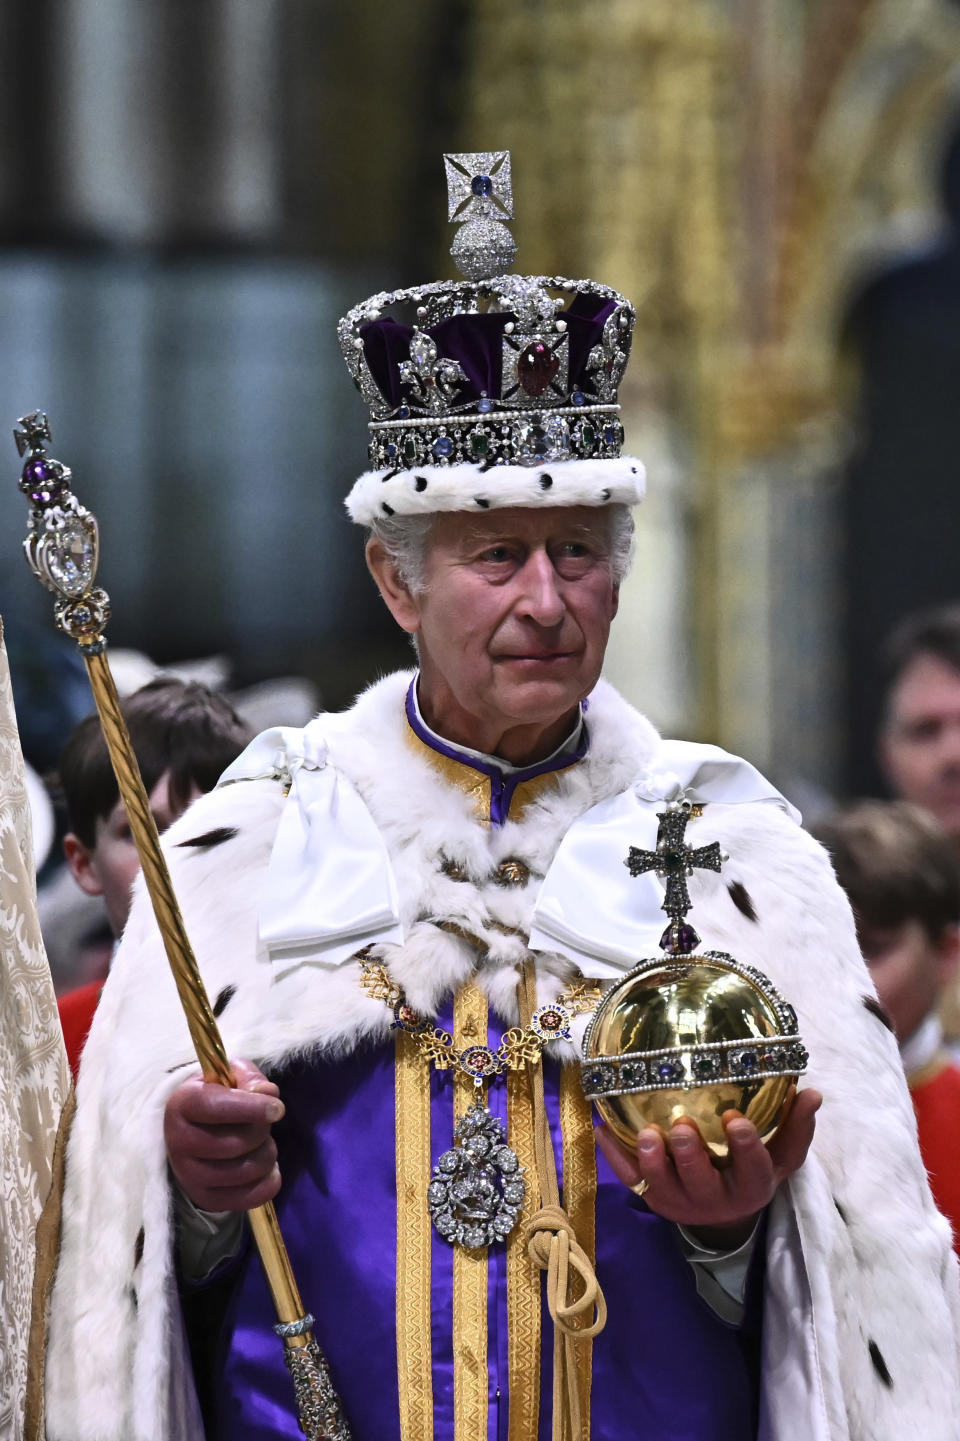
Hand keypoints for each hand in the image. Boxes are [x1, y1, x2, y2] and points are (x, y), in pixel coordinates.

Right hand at [164, 1058, 284, 1211]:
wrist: (192, 1128)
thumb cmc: (216, 1095)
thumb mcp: (230, 1076)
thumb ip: (250, 1079)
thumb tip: (268, 1093)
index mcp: (182, 1104)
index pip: (215, 1107)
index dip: (251, 1108)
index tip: (278, 1108)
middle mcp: (178, 1142)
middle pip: (236, 1143)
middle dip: (262, 1130)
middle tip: (262, 1122)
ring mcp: (188, 1175)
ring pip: (247, 1170)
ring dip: (267, 1153)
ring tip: (261, 1143)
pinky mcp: (205, 1198)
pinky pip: (251, 1197)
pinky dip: (269, 1181)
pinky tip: (267, 1167)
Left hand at [595, 1086, 821, 1247]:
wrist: (725, 1213)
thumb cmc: (753, 1170)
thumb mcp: (781, 1155)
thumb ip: (796, 1125)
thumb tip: (811, 1092)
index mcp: (751, 1186)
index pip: (753, 1170)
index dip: (745, 1147)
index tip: (736, 1119)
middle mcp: (715, 1201)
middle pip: (701, 1183)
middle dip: (690, 1156)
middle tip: (682, 1126)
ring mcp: (680, 1203)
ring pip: (662, 1187)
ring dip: (651, 1161)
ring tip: (644, 1134)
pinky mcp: (652, 1200)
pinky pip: (629, 1181)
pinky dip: (614, 1157)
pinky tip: (603, 1129)